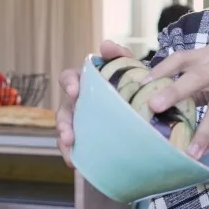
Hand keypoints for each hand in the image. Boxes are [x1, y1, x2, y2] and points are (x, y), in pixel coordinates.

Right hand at [56, 40, 134, 166]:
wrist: (146, 106)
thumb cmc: (131, 84)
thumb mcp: (129, 67)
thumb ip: (119, 54)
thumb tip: (105, 44)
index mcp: (84, 83)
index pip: (68, 78)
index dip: (69, 83)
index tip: (75, 91)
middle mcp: (78, 102)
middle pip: (63, 110)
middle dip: (63, 122)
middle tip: (69, 133)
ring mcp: (81, 121)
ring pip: (65, 130)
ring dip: (64, 140)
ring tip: (70, 151)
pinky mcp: (87, 138)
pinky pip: (75, 147)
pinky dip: (72, 155)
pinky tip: (75, 163)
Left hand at [144, 47, 208, 158]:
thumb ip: (189, 85)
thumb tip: (157, 103)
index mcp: (207, 56)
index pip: (180, 58)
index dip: (160, 70)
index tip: (142, 84)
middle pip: (196, 78)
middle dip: (174, 92)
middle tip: (154, 106)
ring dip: (202, 133)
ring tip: (189, 151)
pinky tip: (204, 150)